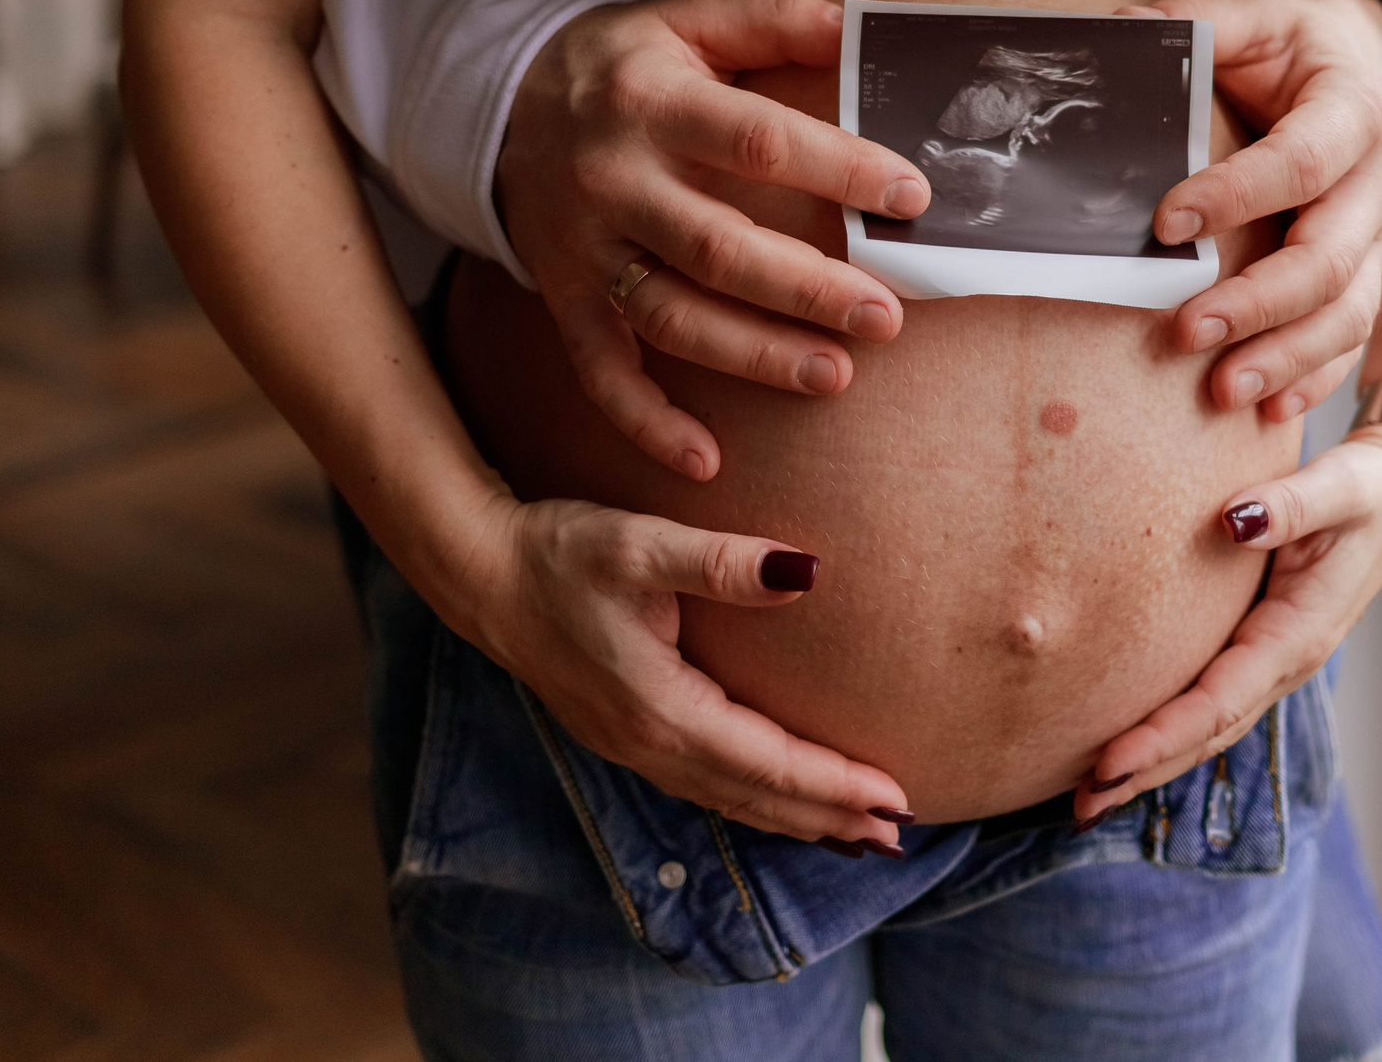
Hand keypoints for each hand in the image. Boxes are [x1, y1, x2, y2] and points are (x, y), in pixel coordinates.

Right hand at [449, 492, 912, 850]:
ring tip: (856, 835)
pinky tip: (777, 801)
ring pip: (729, 800)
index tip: (897, 798)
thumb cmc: (560, 551)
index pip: (767, 763)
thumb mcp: (641, 544)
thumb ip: (724, 561)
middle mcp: (646, 744)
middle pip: (755, 798)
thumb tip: (808, 572)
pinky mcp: (623, 736)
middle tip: (900, 838)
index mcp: (660, 709)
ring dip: (796, 819)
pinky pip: (705, 786)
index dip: (834, 784)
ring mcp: (631, 747)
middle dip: (829, 820)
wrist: (481, 571)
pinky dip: (754, 802)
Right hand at [499, 0, 931, 480]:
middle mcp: (614, 180)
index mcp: (653, 102)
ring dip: (754, 355)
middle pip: (719, 247)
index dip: (838, 170)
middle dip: (808, 289)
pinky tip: (706, 461)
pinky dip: (647, 422)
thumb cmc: (621, 66)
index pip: (757, 141)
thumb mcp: (685, 19)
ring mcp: (584, 248)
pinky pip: (601, 371)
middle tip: (885, 316)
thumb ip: (772, 23)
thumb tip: (858, 29)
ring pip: (672, 316)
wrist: (496, 104)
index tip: (909, 197)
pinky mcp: (563, 299)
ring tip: (834, 375)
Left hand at [1069, 424, 1381, 821]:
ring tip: (1086, 795)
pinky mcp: (1256, 646)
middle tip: (1078, 805)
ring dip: (1150, 763)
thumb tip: (1233, 519)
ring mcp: (1270, 660)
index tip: (1105, 762)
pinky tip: (1125, 743)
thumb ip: (1291, 505)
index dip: (1161, 736)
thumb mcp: (1340, 488)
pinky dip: (1166, 730)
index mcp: (1298, 636)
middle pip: (1206, 735)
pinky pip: (1207, 701)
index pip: (1219, 702)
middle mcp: (1283, 661)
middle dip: (1144, 771)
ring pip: (1206, 727)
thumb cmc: (1370, 489)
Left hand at [1124, 0, 1381, 419]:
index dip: (1237, 194)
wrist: (1356, 68)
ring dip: (1285, 356)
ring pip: (1348, 312)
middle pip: (1329, 257)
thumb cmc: (1288, 47)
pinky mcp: (1368, 275)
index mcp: (1352, 110)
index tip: (1166, 223)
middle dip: (1258, 302)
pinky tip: (1269, 411)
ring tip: (1223, 390)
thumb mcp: (1251, 13)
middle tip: (1186, 332)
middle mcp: (1376, 183)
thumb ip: (1198, 20)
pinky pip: (1353, 339)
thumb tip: (1122, 32)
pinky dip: (1315, 378)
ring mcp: (1377, 239)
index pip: (1301, 161)